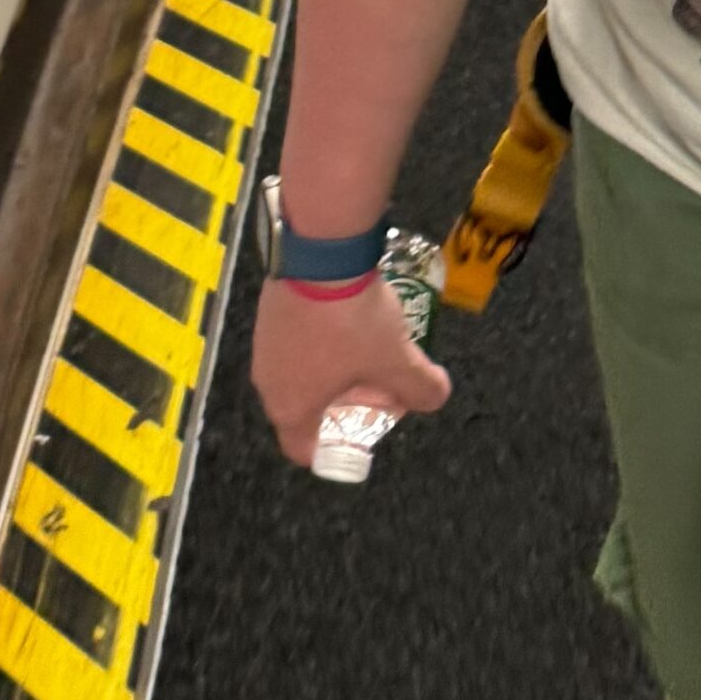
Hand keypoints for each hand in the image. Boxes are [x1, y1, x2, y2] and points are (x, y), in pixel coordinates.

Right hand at [248, 270, 449, 466]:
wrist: (321, 250)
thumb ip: (420, 387)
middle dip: (345, 403)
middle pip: (307, 408)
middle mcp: (269, 381)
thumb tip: (435, 396)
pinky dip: (322, 338)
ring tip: (371, 346)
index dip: (335, 448)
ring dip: (335, 368)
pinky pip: (297, 340)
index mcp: (291, 406)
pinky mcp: (271, 310)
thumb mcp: (397, 359)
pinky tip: (351, 316)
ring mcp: (265, 343)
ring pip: (302, 371)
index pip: (302, 449)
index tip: (363, 432)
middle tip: (379, 385)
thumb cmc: (351, 321)